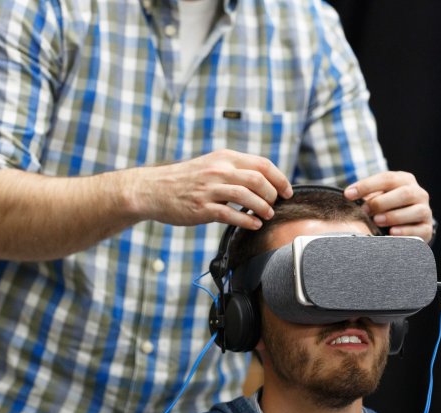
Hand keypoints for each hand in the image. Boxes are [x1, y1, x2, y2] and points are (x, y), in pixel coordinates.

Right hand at [135, 149, 292, 229]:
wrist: (153, 189)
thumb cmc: (185, 180)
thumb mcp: (211, 165)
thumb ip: (234, 170)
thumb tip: (262, 181)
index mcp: (224, 158)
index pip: (261, 164)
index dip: (279, 178)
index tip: (287, 191)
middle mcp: (218, 170)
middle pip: (258, 179)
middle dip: (272, 194)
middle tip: (276, 205)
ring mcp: (209, 189)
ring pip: (246, 196)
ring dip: (262, 207)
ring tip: (268, 215)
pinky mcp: (202, 208)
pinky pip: (230, 214)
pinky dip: (246, 221)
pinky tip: (254, 225)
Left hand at [344, 171, 433, 242]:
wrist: (408, 225)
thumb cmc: (388, 207)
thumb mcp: (379, 197)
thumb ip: (368, 195)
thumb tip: (349, 195)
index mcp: (404, 180)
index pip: (387, 178)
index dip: (367, 185)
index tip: (348, 194)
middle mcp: (418, 193)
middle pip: (404, 193)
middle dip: (381, 202)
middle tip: (365, 211)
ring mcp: (425, 211)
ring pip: (415, 211)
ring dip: (393, 216)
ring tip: (377, 221)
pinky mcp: (427, 229)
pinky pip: (419, 230)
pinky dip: (405, 231)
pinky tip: (391, 233)